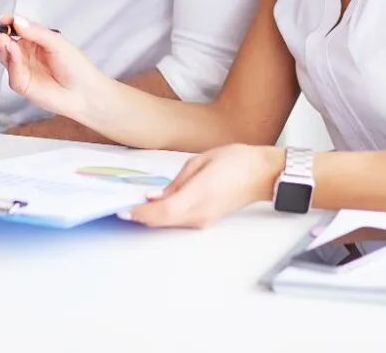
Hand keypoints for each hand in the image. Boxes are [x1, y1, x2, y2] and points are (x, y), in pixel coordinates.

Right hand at [0, 15, 111, 119]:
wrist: (84, 92)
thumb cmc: (75, 66)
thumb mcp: (56, 42)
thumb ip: (36, 32)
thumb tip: (16, 21)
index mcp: (35, 40)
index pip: (17, 28)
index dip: (8, 23)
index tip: (3, 19)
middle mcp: (26, 53)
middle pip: (6, 42)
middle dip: (0, 36)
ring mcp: (22, 69)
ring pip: (5, 56)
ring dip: (2, 47)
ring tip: (4, 40)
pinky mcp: (21, 84)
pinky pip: (12, 72)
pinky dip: (11, 62)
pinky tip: (13, 52)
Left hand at [123, 144, 285, 228]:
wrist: (262, 174)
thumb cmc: (236, 161)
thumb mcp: (200, 162)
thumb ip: (176, 181)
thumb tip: (156, 196)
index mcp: (199, 194)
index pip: (163, 211)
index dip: (141, 213)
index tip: (123, 209)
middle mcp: (200, 213)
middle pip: (162, 221)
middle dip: (140, 217)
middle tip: (123, 207)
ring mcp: (204, 219)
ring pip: (169, 224)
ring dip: (151, 218)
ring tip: (135, 205)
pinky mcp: (206, 220)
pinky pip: (179, 222)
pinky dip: (163, 216)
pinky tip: (156, 206)